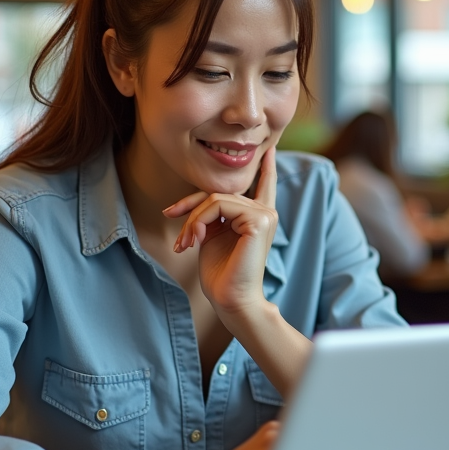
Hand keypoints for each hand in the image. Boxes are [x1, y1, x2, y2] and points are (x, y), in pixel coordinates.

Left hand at [163, 147, 277, 327]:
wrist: (231, 300)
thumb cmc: (221, 274)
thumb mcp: (213, 236)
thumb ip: (213, 215)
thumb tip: (199, 202)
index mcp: (259, 216)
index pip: (264, 185)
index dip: (266, 167)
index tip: (269, 149)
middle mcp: (265, 212)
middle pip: (220, 192)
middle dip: (191, 209)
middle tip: (179, 239)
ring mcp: (264, 214)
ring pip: (215, 198)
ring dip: (192, 220)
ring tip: (184, 244)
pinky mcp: (258, 219)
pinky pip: (217, 205)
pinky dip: (199, 221)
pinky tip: (195, 241)